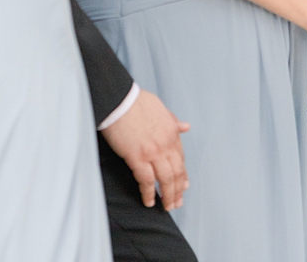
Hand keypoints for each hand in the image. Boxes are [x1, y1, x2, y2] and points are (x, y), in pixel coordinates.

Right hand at [100, 88, 190, 209]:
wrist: (120, 100)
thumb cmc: (136, 102)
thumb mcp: (161, 108)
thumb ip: (173, 120)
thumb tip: (186, 127)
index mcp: (172, 132)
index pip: (181, 158)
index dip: (183, 174)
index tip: (184, 185)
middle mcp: (166, 143)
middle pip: (177, 171)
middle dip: (178, 189)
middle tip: (177, 202)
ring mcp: (153, 151)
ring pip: (166, 179)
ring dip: (168, 195)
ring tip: (167, 206)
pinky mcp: (137, 157)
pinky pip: (147, 180)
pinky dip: (149, 193)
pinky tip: (149, 201)